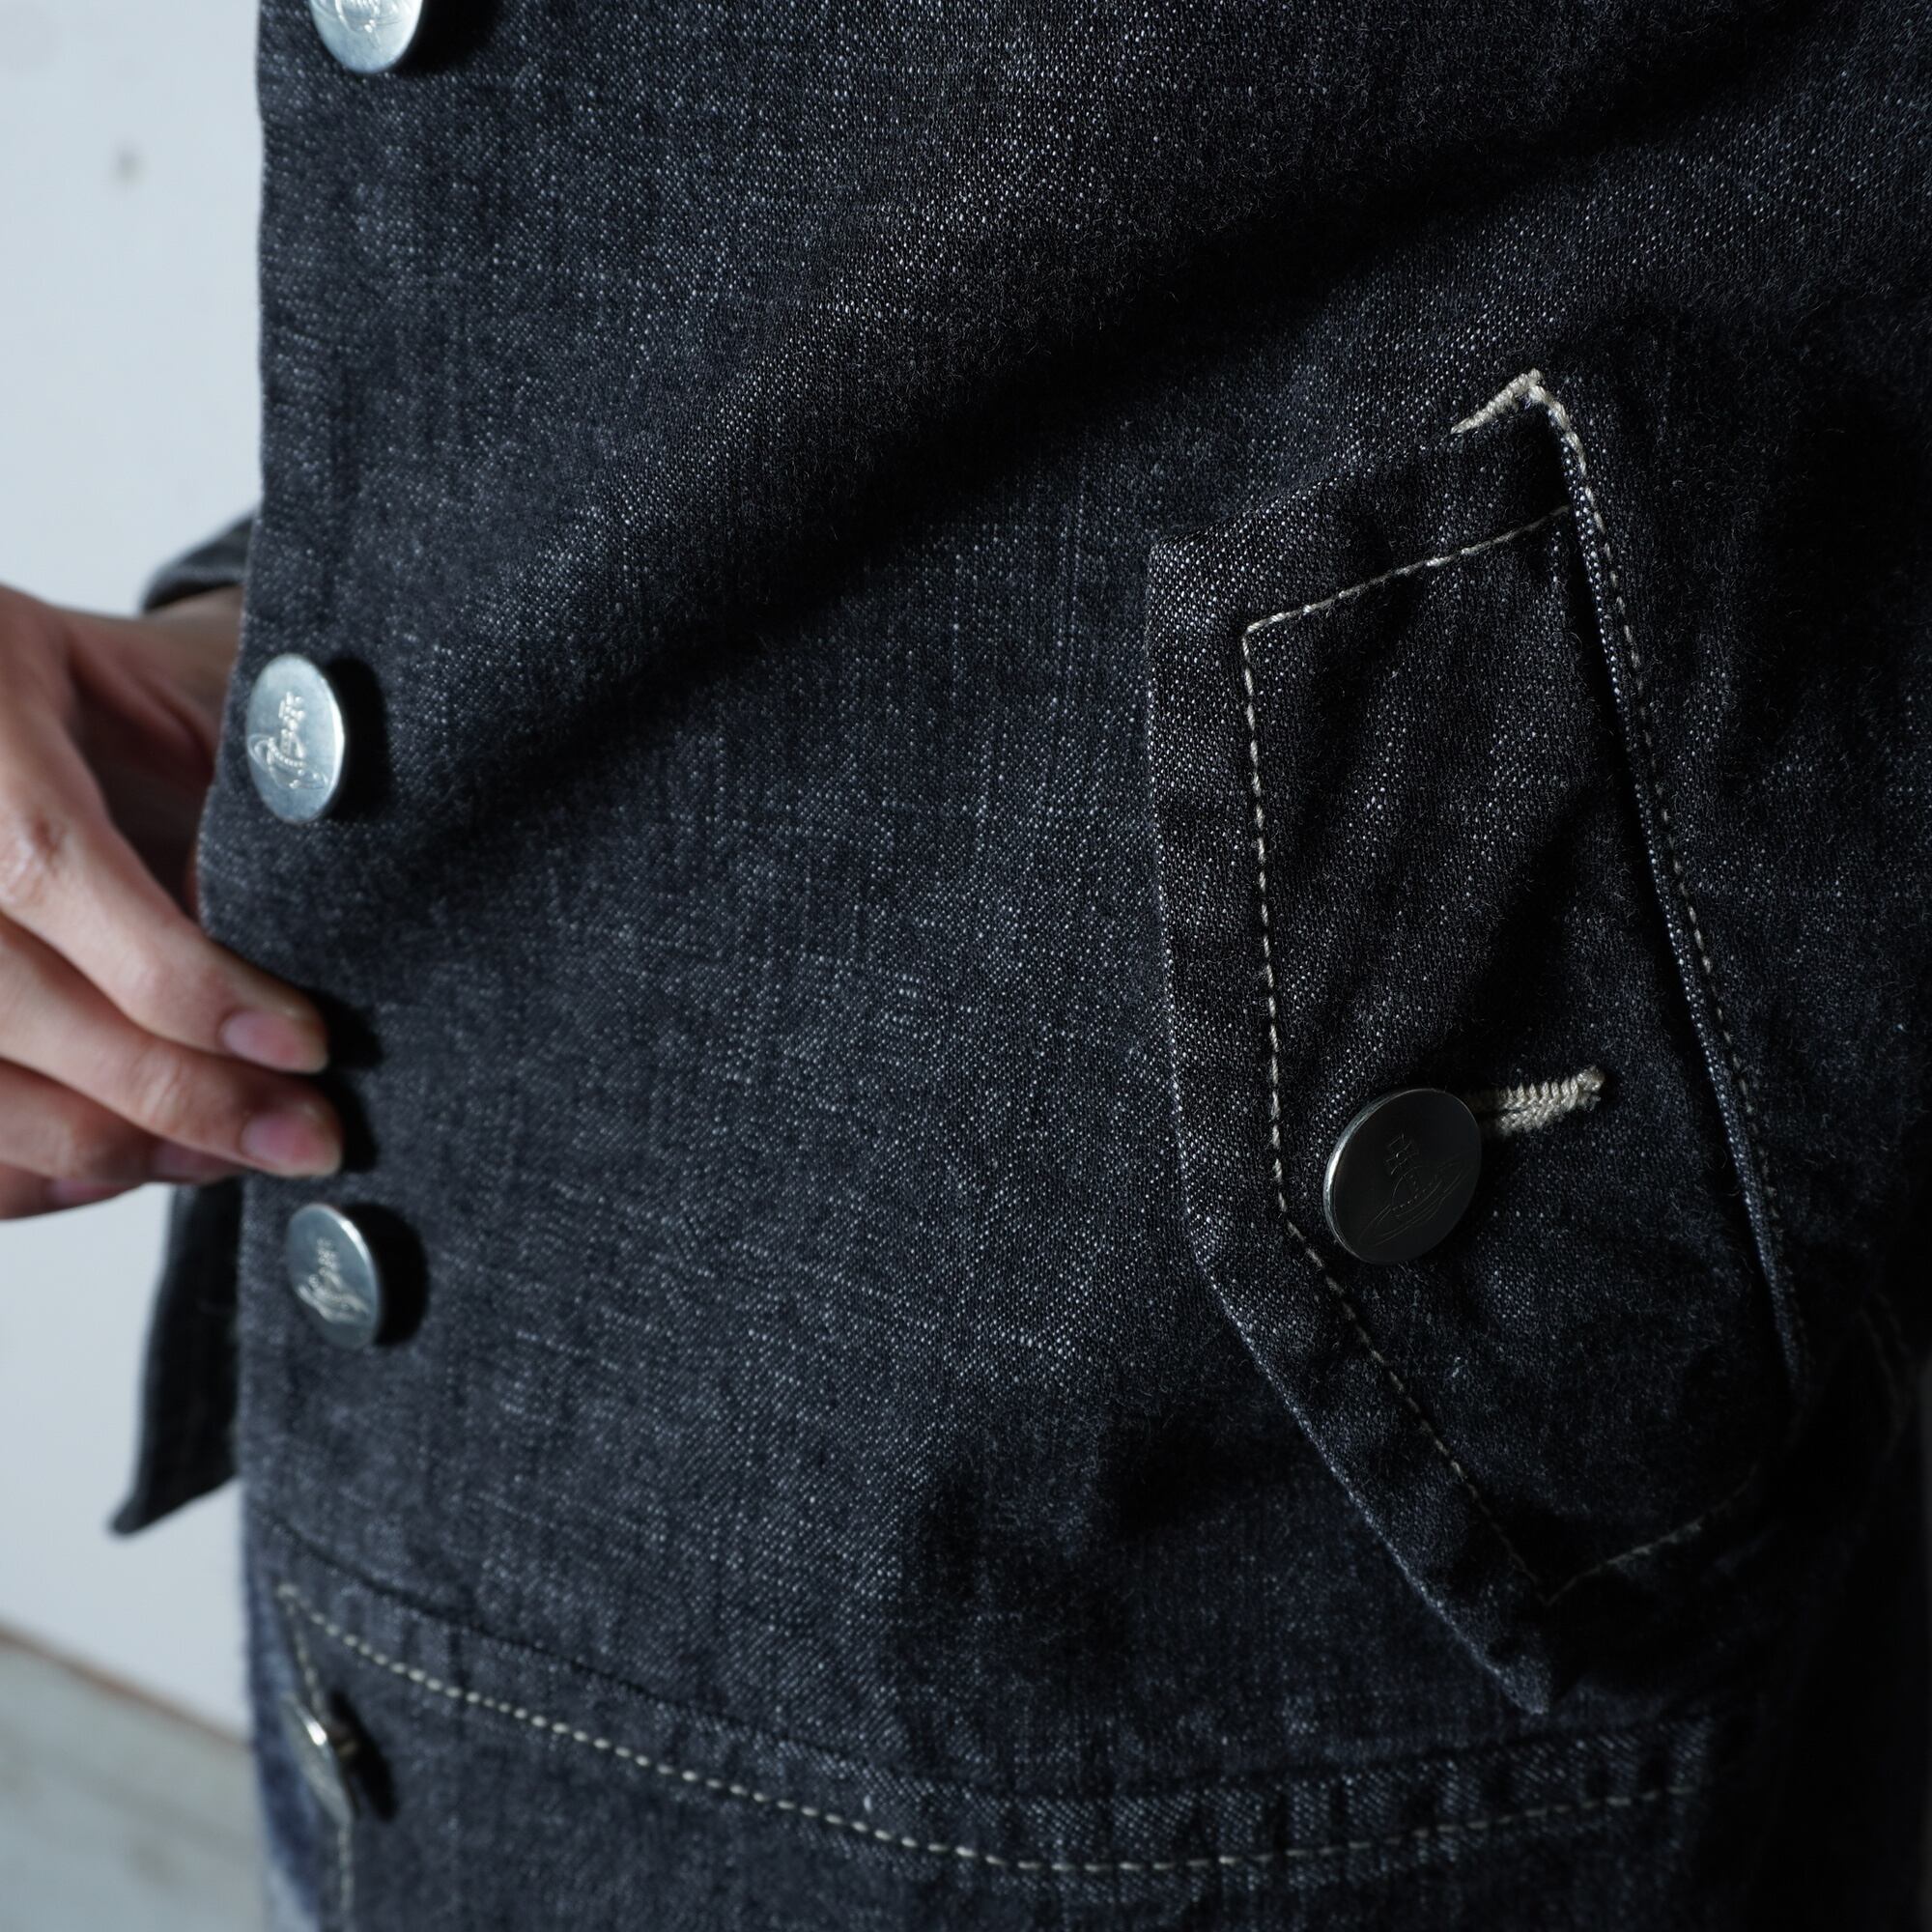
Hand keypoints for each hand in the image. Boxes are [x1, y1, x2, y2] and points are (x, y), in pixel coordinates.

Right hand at [0, 580, 339, 1217]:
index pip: (46, 862)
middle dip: (172, 1093)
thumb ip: (227, 831)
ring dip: (110, 1145)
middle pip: (0, 998)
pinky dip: (32, 1168)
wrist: (40, 695)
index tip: (306, 1045)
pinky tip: (132, 1165)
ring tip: (235, 1154)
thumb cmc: (139, 704)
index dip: (183, 980)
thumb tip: (269, 996)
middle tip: (302, 1137)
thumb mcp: (204, 716)